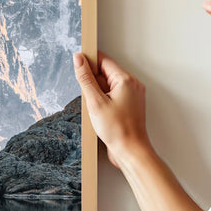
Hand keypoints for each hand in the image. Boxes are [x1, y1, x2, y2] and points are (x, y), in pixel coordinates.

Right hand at [73, 51, 151, 168]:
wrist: (130, 151)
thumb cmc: (117, 129)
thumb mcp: (95, 102)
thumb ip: (85, 78)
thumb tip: (79, 59)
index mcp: (126, 80)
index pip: (104, 60)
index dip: (89, 62)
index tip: (78, 66)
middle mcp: (132, 85)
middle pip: (106, 73)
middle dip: (93, 83)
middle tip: (90, 99)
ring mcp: (132, 95)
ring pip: (108, 86)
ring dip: (98, 94)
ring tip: (97, 110)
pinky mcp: (129, 105)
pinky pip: (113, 96)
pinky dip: (103, 102)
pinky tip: (101, 114)